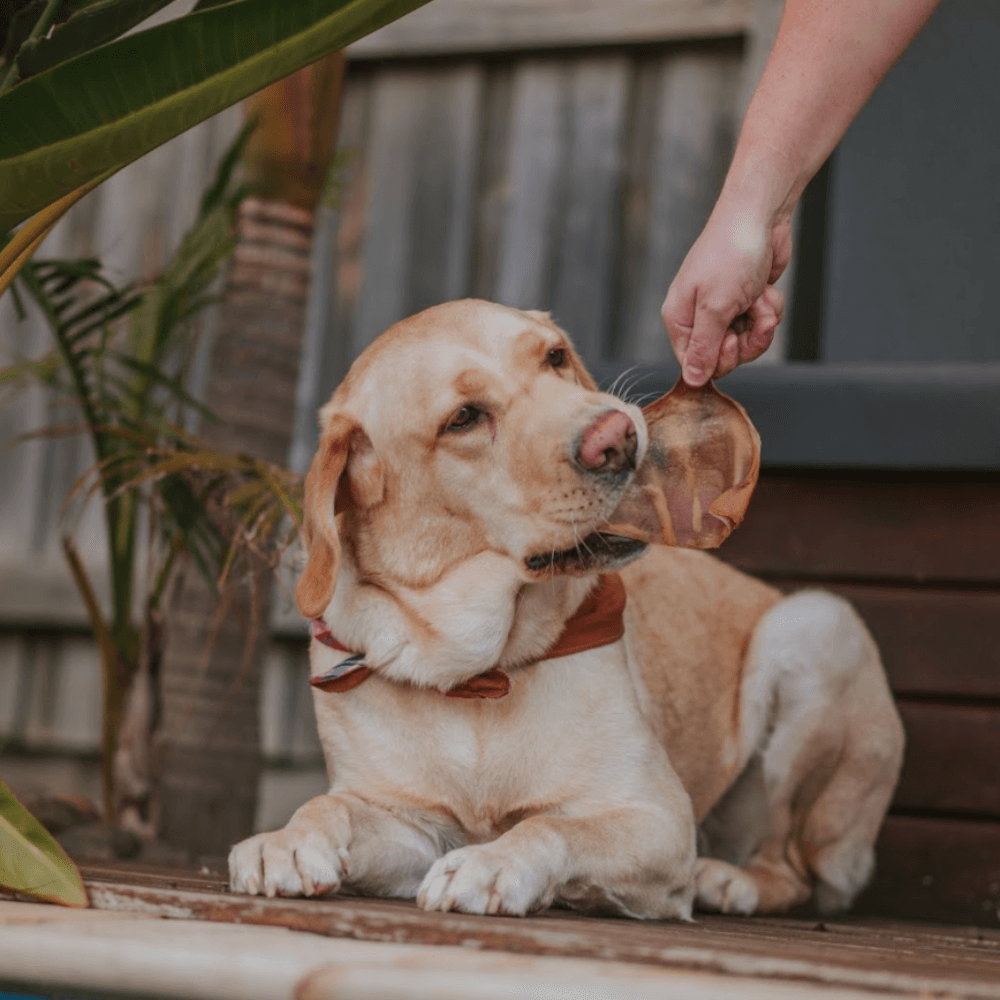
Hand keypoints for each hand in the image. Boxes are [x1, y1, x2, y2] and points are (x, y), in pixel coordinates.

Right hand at [661, 200, 791, 385]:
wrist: (760, 217)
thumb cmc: (730, 255)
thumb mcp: (714, 307)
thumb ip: (703, 348)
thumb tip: (691, 381)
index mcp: (680, 320)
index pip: (695, 363)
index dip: (719, 360)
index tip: (732, 340)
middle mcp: (699, 318)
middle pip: (724, 357)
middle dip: (747, 340)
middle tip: (751, 317)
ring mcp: (724, 310)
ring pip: (747, 342)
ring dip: (761, 322)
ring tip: (760, 299)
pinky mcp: (746, 302)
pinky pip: (760, 324)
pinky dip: (769, 308)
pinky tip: (765, 290)